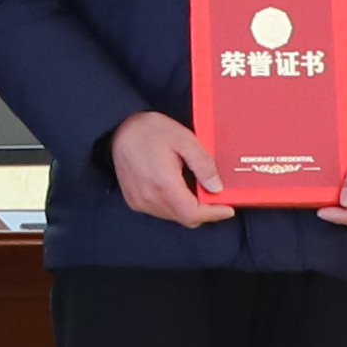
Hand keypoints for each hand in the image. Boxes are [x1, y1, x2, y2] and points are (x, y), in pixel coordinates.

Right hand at [106, 113, 233, 226]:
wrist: (119, 129)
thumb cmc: (150, 130)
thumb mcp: (184, 139)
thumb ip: (203, 164)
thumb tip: (217, 187)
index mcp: (163, 184)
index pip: (192, 214)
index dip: (213, 214)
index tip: (227, 208)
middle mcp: (149, 198)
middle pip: (185, 218)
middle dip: (204, 210)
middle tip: (215, 195)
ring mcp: (140, 202)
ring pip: (174, 216)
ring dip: (188, 207)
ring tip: (195, 187)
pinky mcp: (135, 201)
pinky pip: (161, 212)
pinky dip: (174, 205)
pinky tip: (177, 188)